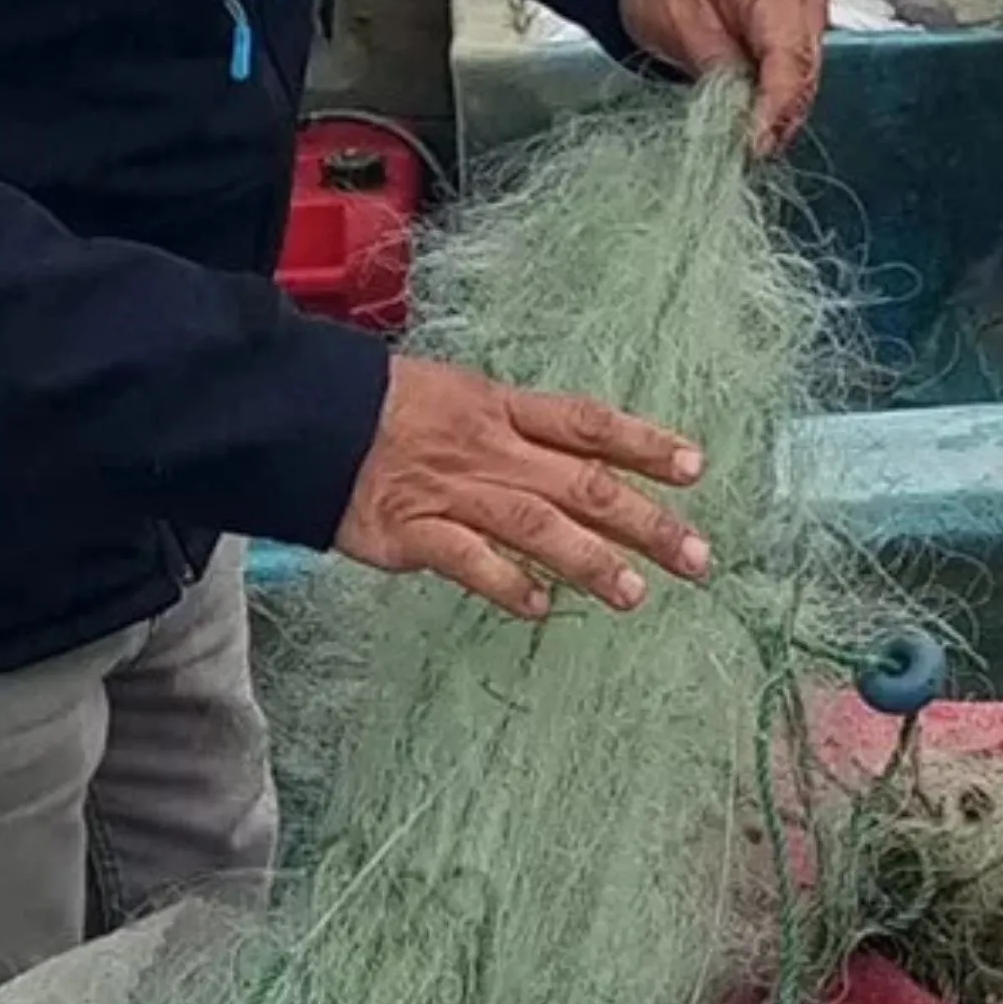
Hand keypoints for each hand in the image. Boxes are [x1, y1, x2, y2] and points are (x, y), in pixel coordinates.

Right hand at [330, 356, 716, 620]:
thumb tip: (574, 458)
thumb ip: (513, 429)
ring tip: (634, 593)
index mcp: (500, 408)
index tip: (696, 467)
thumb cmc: (382, 407)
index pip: (587, 423)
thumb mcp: (457, 394)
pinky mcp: (409, 531)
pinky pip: (466, 560)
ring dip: (589, 560)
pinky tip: (539, 608)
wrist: (305, 416)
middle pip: (580, 483)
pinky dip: (504, 582)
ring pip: (535, 525)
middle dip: (645, 521)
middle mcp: (487, 449)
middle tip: (697, 558)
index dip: (643, 443)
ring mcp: (450, 492)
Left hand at [618, 0, 832, 156]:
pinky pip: (797, 72)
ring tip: (747, 141)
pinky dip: (778, 98)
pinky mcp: (804, 28)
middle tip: (745, 151)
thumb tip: (745, 116)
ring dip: (780, 112)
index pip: (788, 54)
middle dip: (779, 116)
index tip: (755, 143)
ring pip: (806, 76)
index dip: (775, 106)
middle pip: (804, 69)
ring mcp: (810, 7)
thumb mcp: (677, 22)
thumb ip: (719, 66)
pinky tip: (755, 120)